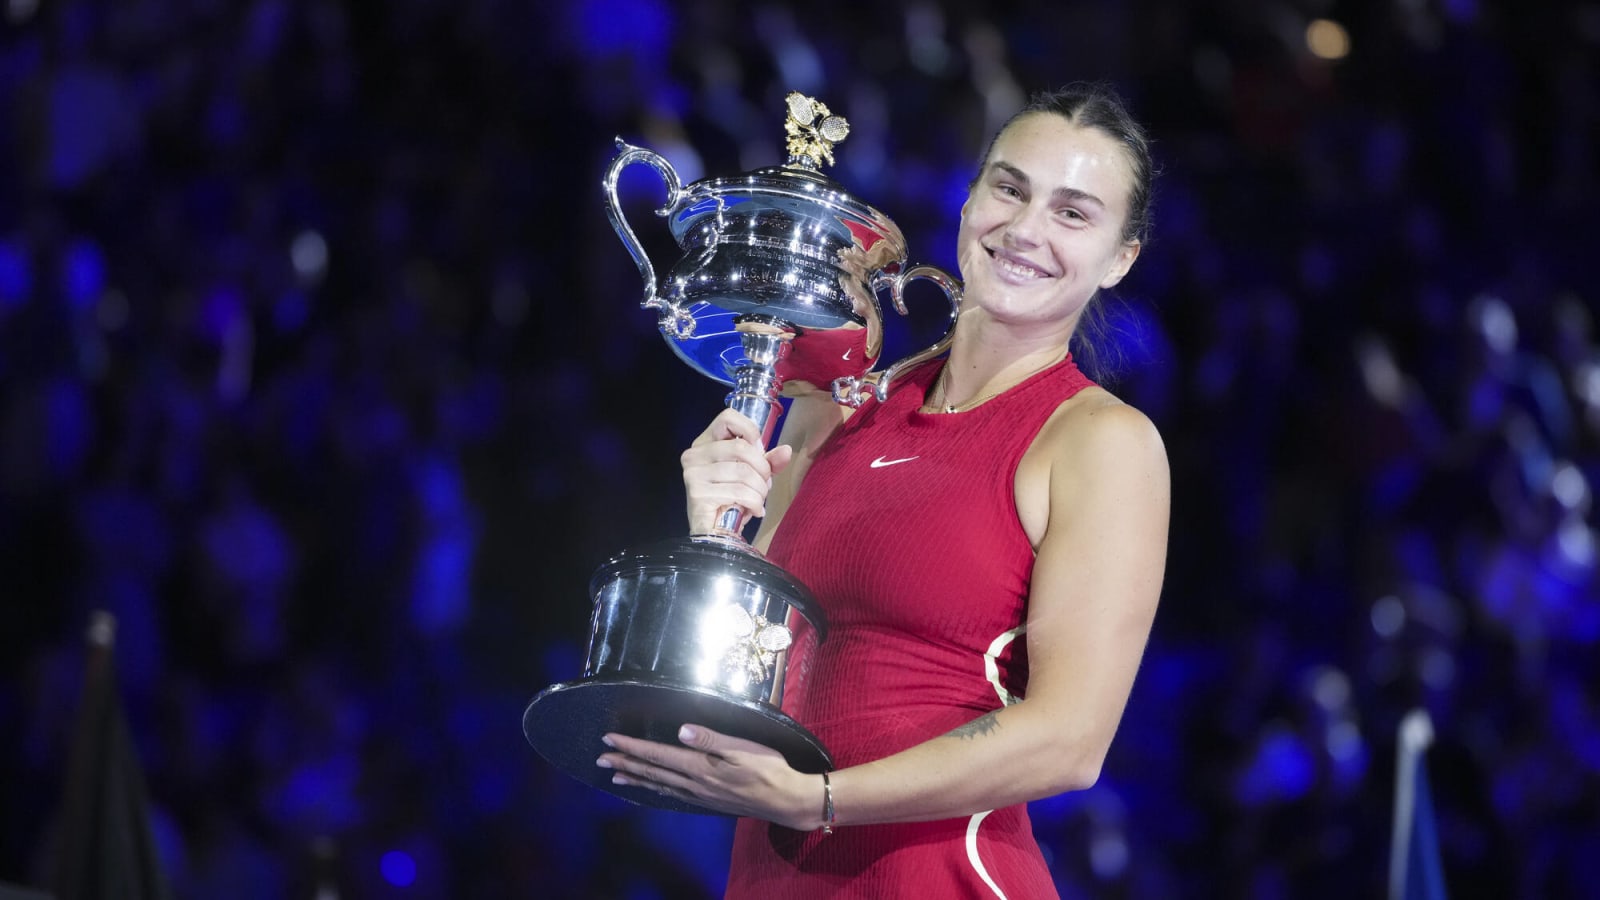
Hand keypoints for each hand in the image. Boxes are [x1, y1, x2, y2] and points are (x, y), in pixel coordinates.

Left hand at [597, 723, 819, 830]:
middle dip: (625, 762)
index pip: (658, 755)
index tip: (609, 738)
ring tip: (616, 774)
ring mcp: (700, 795)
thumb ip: (710, 739)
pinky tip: (652, 788)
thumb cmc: (769, 769)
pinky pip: (672, 794)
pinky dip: (655, 789)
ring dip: (636, 777)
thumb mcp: (742, 748)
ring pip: (659, 785)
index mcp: (700, 768)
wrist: (786, 801)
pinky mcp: (707, 801)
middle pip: (652, 772)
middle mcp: (694, 784)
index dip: (632, 746)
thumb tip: (681, 731)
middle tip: (600, 757)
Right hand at [681, 409, 793, 533]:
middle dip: (762, 470)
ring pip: (744, 472)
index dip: (751, 432)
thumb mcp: (753, 476)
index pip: (728, 417)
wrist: (716, 533)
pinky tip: (754, 511)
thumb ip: (769, 461)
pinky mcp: (698, 493)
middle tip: (764, 485)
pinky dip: (755, 503)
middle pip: (742, 448)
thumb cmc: (732, 500)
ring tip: (758, 500)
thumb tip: (785, 450)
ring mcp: (693, 474)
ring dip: (760, 490)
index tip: (760, 453)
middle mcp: (694, 454)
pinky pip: (740, 492)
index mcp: (705, 443)